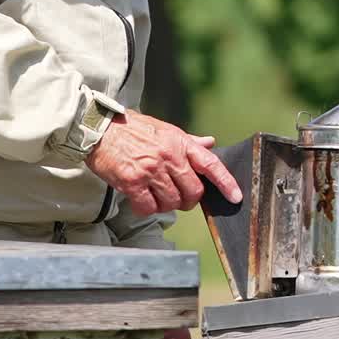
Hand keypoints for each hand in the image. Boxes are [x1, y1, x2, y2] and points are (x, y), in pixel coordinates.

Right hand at [86, 110, 241, 214]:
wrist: (102, 130)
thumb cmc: (135, 130)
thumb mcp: (167, 130)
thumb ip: (189, 142)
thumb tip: (210, 143)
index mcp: (181, 143)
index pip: (211, 164)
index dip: (226, 182)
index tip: (236, 196)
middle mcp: (170, 157)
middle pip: (193, 190)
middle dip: (190, 200)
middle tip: (180, 198)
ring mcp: (151, 170)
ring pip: (172, 202)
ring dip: (168, 206)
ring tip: (158, 198)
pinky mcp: (132, 182)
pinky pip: (148, 207)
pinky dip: (148, 209)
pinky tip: (142, 201)